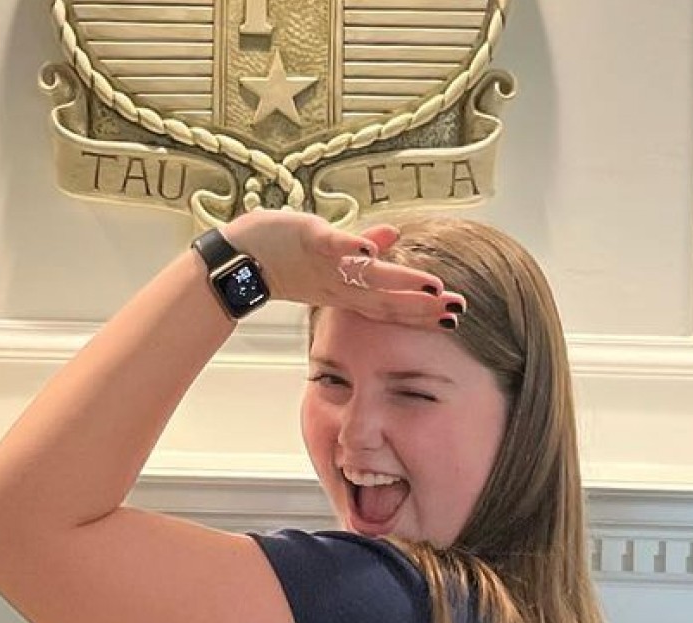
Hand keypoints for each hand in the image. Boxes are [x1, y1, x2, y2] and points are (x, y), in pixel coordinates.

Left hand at [219, 209, 463, 327]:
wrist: (236, 260)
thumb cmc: (282, 255)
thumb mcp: (327, 253)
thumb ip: (360, 246)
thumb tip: (390, 235)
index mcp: (345, 289)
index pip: (388, 302)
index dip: (420, 310)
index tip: (454, 317)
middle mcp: (339, 283)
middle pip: (385, 297)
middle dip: (421, 305)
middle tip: (456, 312)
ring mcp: (325, 264)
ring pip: (367, 276)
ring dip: (398, 281)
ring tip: (431, 287)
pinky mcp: (309, 240)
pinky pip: (332, 246)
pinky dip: (350, 249)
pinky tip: (370, 250)